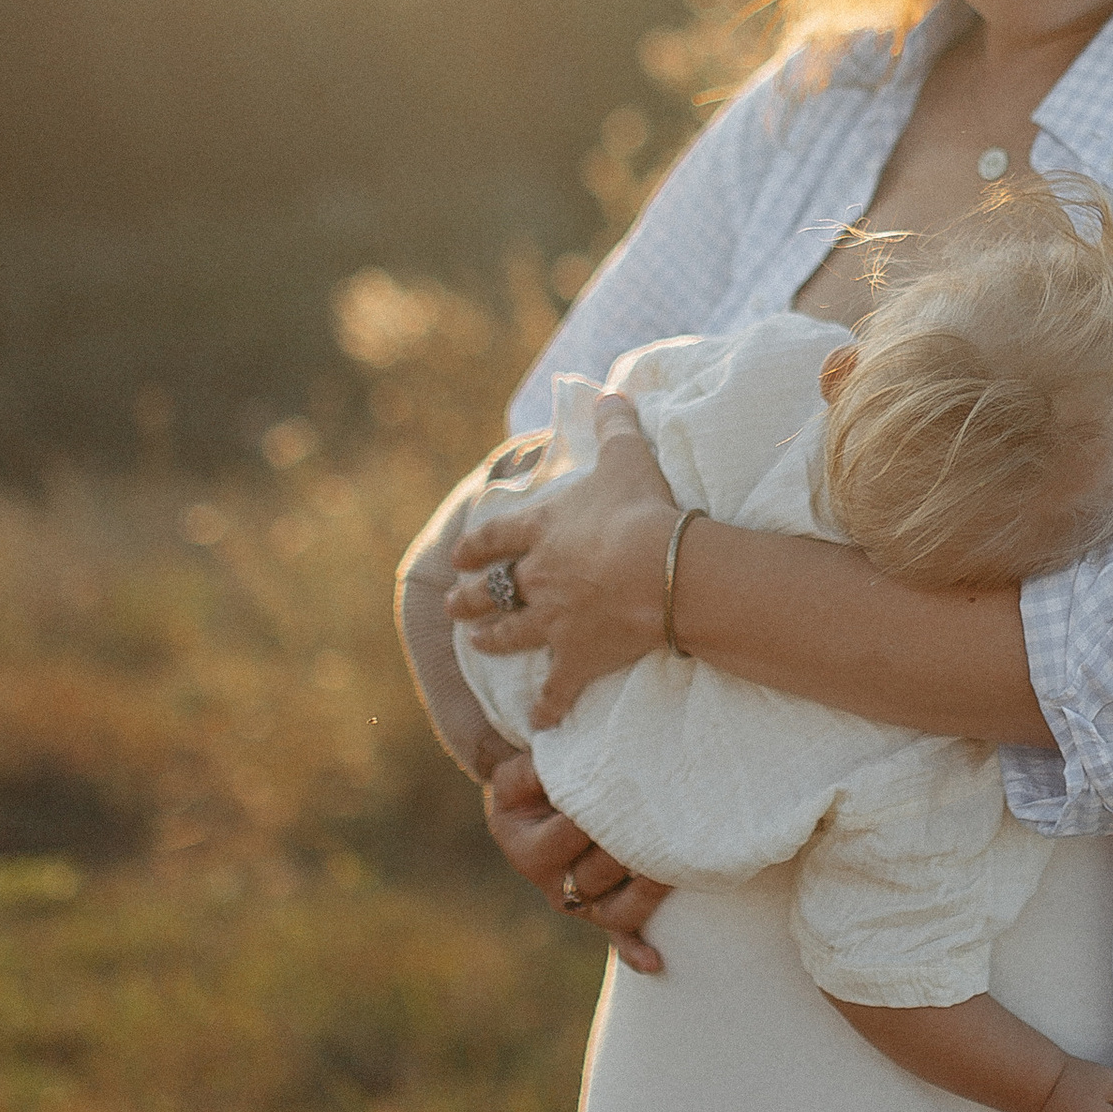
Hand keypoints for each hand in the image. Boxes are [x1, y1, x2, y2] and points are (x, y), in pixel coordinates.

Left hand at [448, 392, 675, 721]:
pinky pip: (557, 689)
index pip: (499, 537)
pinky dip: (547, 706)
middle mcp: (538, 578)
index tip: (461, 554)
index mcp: (543, 531)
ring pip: (513, 634)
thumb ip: (615, 424)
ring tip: (480, 645)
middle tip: (455, 605)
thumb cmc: (641, 508)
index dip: (479, 545)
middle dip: (472, 597)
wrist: (657, 568)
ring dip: (495, 640)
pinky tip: (538, 720)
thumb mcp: (626, 457)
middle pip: (495, 589)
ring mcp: (554, 621)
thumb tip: (612, 391)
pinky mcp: (578, 658)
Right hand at [482, 748, 670, 974]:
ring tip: (676, 868)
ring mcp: (579, 903)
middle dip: (630, 849)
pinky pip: (618, 935)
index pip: (569, 833)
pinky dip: (634, 949)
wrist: (533, 807)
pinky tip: (654, 962)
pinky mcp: (600, 913)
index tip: (627, 790)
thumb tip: (566, 765)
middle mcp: (553, 883)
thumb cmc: (531, 784)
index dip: (599, 813)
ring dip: (646, 893)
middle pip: (596, 874)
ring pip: (615, 909)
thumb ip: (537, 770)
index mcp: (527, 848)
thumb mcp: (520, 773)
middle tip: (664, 824)